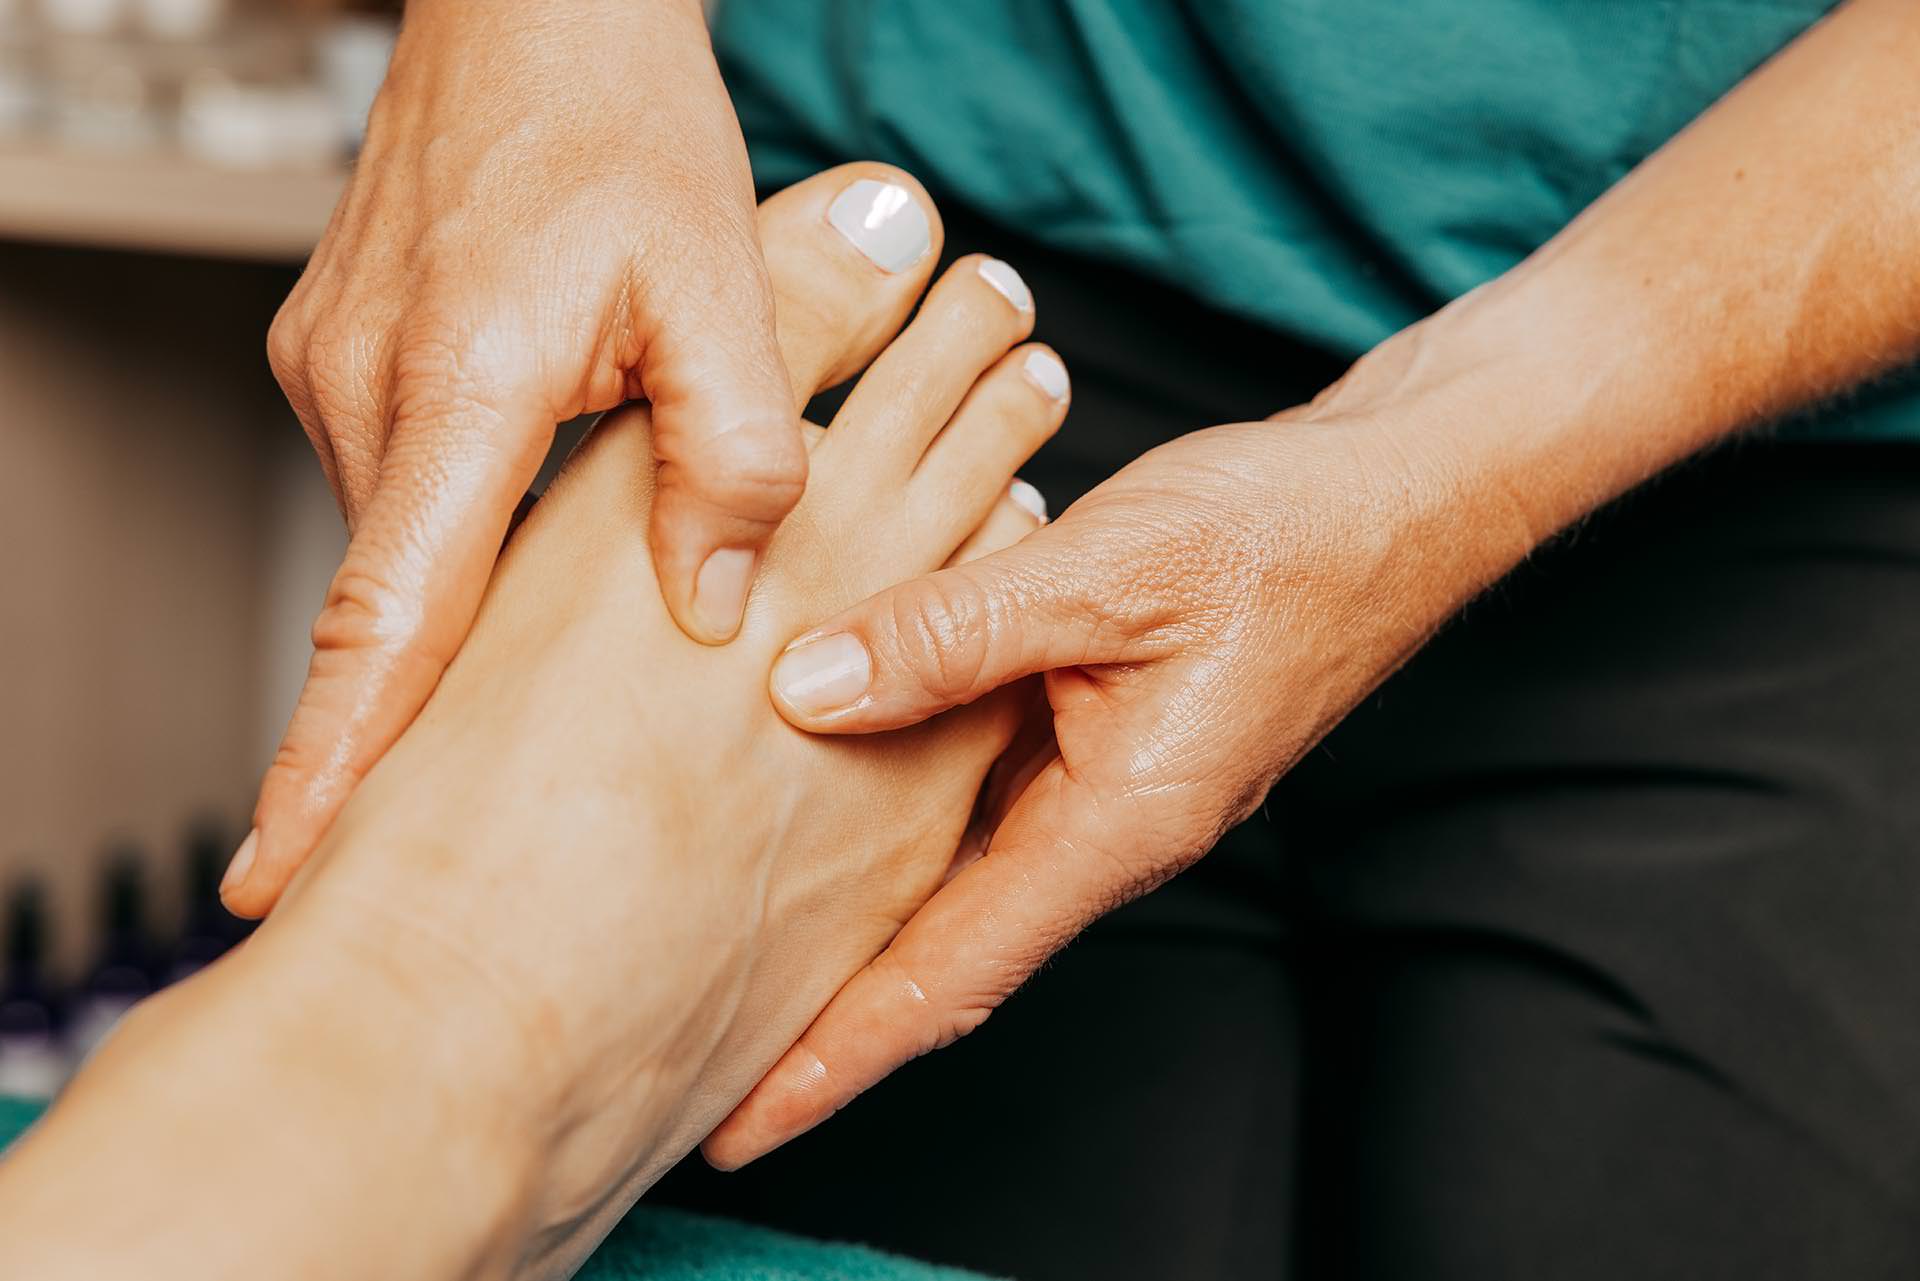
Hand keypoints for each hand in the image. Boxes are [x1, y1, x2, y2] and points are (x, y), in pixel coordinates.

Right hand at [227, 0, 800, 913]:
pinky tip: (538, 554)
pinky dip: (467, 541)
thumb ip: (733, 453)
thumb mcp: (721, 281)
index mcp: (456, 382)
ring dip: (471, 618)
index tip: (282, 874)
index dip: (336, 762)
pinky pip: (411, 489)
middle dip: (420, 730)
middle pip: (399, 605)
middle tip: (464, 844)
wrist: (537, 10)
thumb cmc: (621, 121)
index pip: (385, 618)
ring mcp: (339, 372)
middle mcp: (363, 388)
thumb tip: (709, 609)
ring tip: (547, 693)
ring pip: (414, 547)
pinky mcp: (352, 360)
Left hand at [702, 338, 1544, 1167]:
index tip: (737, 1120)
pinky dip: (901, 820)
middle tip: (702, 1051)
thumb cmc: (1280, 534)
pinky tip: (833, 793)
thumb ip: (952, 631)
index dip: (837, 1055)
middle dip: (826, 1019)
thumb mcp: (1104, 569)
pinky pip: (982, 803)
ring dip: (857, 923)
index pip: (950, 978)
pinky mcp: (1103, 737)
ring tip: (743, 944)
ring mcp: (1107, 789)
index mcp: (1118, 825)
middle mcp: (1108, 832)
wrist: (1392, 501)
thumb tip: (807, 690)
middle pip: (944, 956)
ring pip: (957, 878)